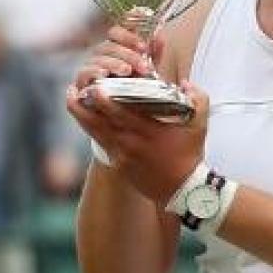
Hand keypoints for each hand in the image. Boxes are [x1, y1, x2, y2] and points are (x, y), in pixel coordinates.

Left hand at [66, 79, 208, 204]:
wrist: (183, 190)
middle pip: (98, 122)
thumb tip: (185, 83)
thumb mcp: (200, 125)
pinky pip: (101, 143)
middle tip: (74, 88)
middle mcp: (131, 143)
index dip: (105, 100)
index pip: (121, 114)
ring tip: (71, 99)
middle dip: (83, 104)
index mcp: (149, 131)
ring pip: (94, 132)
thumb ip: (198, 99)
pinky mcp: (118, 165)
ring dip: (80, 115)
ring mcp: (122, 156)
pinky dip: (92, 129)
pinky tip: (87, 118)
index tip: (94, 87)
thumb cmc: (190, 155)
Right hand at [73, 24, 165, 91]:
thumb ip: (154, 54)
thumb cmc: (134, 87)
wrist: (121, 110)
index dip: (131, 28)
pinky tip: (104, 75)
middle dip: (129, 52)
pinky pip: (85, 72)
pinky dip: (94, 72)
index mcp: (120, 45)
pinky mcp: (82, 80)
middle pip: (111, 42)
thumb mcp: (149, 70)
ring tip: (127, 71)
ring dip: (115, 63)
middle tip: (143, 65)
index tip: (144, 40)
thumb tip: (160, 36)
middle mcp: (104, 52)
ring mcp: (92, 64)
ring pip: (99, 56)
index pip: (120, 28)